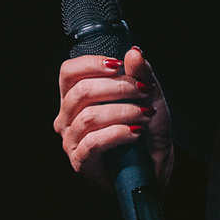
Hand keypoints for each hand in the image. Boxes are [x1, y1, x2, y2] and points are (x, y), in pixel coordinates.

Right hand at [54, 46, 172, 188]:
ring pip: (89, 117)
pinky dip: (118, 134)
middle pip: (82, 91)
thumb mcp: (149, 97)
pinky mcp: (80, 162)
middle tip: (145, 91)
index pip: (69, 72)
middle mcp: (67, 117)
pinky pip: (93, 142)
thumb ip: (141, 73)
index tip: (119, 66)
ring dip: (123, 112)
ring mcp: (71, 141)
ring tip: (145, 114)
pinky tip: (135, 133)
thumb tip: (134, 52)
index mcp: (76, 97)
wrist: (152, 167)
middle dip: (118, 87)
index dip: (92, 64)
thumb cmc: (145, 130)